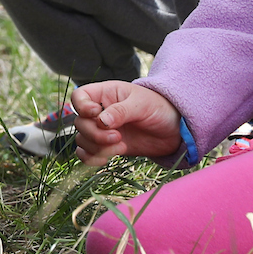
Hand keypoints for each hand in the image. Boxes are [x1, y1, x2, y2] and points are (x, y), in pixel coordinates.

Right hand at [70, 81, 184, 161]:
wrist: (174, 131)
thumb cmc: (159, 108)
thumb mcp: (142, 105)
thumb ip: (121, 111)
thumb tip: (101, 121)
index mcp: (105, 94)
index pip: (79, 97)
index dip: (81, 107)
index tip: (97, 114)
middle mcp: (99, 112)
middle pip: (79, 123)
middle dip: (95, 134)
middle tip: (118, 137)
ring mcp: (102, 131)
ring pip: (82, 140)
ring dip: (97, 147)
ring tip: (121, 146)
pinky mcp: (107, 147)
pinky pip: (87, 155)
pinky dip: (91, 159)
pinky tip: (108, 159)